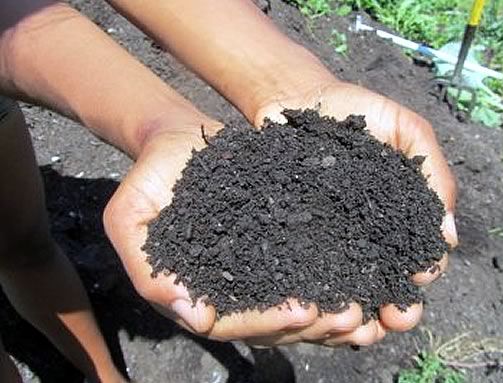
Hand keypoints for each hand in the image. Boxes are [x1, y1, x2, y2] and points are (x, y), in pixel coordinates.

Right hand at [102, 111, 358, 343]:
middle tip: (349, 316)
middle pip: (273, 325)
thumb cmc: (154, 173)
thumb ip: (145, 266)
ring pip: (298, 310)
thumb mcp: (130, 214)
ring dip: (332, 316)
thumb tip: (192, 316)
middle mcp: (230, 291)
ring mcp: (257, 274)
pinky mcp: (281, 249)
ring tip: (366, 311)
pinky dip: (337, 285)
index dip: (266, 323)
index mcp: (195, 293)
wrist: (180, 141)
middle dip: (313, 325)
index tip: (301, 311)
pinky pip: (311, 276)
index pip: (232, 324)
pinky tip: (367, 285)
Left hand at [247, 80, 457, 345]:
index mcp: (399, 215)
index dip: (424, 273)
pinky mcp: (298, 236)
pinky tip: (320, 308)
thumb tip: (450, 234)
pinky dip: (319, 294)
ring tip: (359, 326)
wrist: (297, 98)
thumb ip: (432, 172)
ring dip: (360, 312)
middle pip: (387, 281)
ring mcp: (332, 238)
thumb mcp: (406, 129)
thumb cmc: (355, 109)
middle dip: (397, 306)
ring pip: (351, 286)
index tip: (418, 285)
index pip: (419, 255)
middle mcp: (368, 233)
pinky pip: (310, 270)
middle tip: (394, 319)